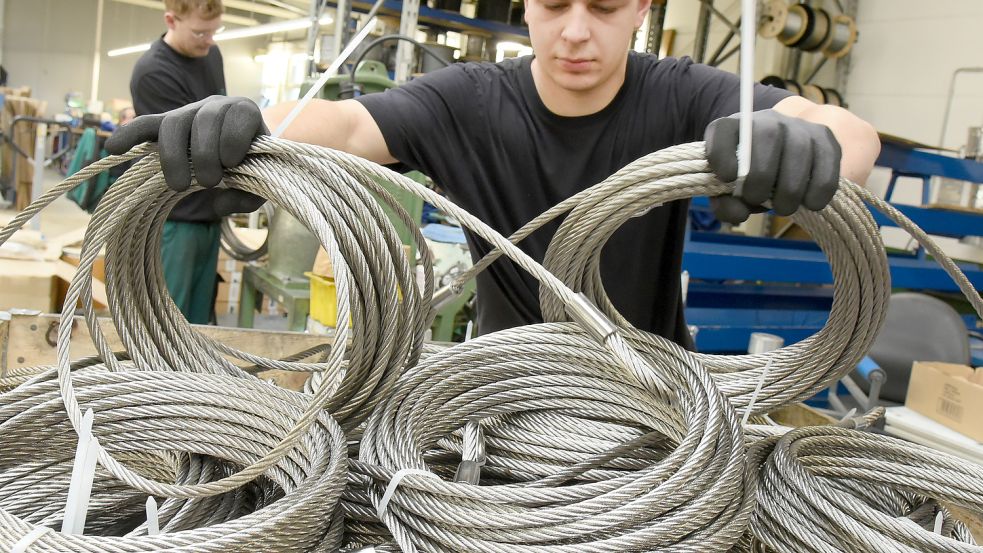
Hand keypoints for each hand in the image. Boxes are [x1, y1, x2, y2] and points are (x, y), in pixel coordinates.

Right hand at [105, 96, 267, 190]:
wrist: (242, 153)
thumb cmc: (254, 166)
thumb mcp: (261, 181)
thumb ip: (248, 195)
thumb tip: (219, 203)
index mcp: (244, 113)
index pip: (240, 114)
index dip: (234, 137)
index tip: (233, 163)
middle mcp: (217, 106)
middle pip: (205, 120)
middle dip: (205, 153)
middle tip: (210, 182)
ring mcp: (190, 112)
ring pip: (174, 124)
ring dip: (175, 156)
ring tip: (181, 185)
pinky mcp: (167, 123)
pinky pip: (146, 124)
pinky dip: (129, 134)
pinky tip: (113, 148)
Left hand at [704, 109, 840, 223]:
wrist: (784, 159)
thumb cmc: (750, 179)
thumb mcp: (731, 194)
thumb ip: (726, 205)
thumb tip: (739, 213)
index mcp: (733, 129)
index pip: (722, 130)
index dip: (721, 152)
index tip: (727, 177)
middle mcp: (766, 120)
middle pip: (767, 136)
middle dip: (761, 176)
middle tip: (757, 199)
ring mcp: (799, 126)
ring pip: (799, 150)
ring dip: (791, 187)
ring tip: (783, 208)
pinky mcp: (824, 138)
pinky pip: (826, 162)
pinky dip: (819, 188)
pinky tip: (810, 203)